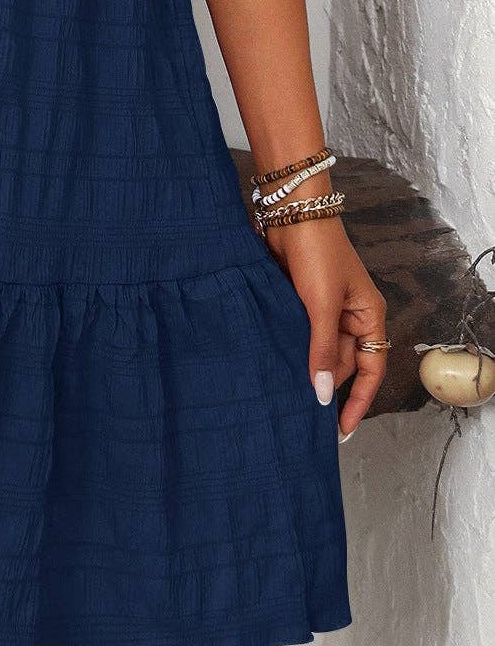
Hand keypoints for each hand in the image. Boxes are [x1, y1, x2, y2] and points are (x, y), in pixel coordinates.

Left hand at [263, 214, 387, 438]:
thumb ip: (321, 349)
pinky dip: (290, 348)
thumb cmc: (318, 254)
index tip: (342, 430)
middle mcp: (350, 316)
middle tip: (302, 416)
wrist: (292, 214)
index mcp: (368, 317)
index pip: (369, 370)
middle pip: (340, 363)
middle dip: (324, 385)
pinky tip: (276, 365)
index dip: (357, 401)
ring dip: (304, 367)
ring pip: (317, 349)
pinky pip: (300, 333)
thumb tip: (321, 393)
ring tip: (285, 397)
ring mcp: (325, 308)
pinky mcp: (301, 300)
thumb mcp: (322, 306)